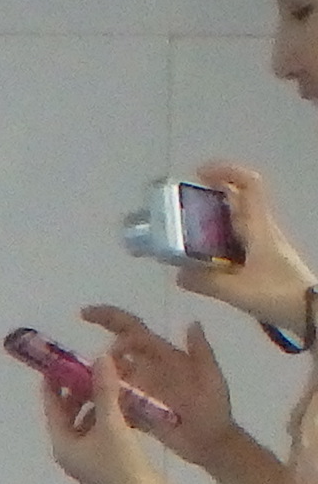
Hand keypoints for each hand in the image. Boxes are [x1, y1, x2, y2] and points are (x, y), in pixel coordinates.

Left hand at [37, 357, 188, 483]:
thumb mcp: (112, 424)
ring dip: (97, 403)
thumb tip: (100, 359)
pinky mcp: (105, 463)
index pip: (52, 407)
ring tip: (110, 383)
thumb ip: (105, 391)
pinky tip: (125, 405)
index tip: (59, 362)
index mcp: (62, 445)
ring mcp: (87, 460)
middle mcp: (69, 453)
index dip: (54, 384)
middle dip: (80, 392)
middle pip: (68, 414)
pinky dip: (108, 417)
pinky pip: (100, 432)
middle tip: (92, 369)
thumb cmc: (122, 464)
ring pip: (87, 423)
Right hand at [77, 304, 231, 448]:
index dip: (109, 318)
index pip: (133, 330)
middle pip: (113, 352)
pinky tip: (82, 407)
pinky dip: (96, 402)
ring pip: (106, 377)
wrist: (210, 443)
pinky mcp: (132, 410)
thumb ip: (200, 351)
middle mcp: (145, 369)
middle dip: (91, 353)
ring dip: (88, 378)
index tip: (83, 315)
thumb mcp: (211, 378)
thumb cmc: (213, 409)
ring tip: (70, 386)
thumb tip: (190, 321)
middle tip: (68, 358)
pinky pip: (108, 402)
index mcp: (162, 356)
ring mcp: (136, 390)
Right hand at [179, 162, 317, 329]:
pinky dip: (217, 242)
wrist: (312, 312)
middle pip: (238, 200)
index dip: (226, 171)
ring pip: (236, 221)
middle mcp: (262, 230)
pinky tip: (203, 259)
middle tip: (182, 207)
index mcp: (259, 228)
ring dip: (211, 221)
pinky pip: (237, 241)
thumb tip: (179, 274)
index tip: (199, 173)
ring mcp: (264, 244)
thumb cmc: (279, 295)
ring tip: (184, 234)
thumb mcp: (238, 291)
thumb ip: (205, 282)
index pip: (249, 185)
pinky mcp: (264, 259)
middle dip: (210, 196)